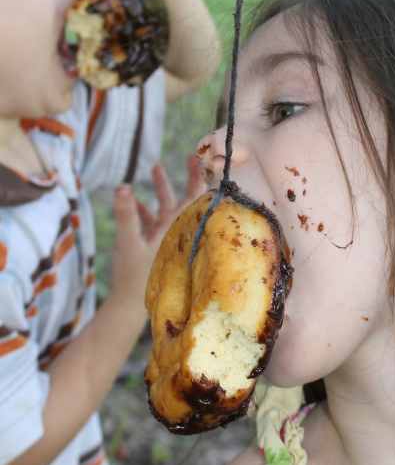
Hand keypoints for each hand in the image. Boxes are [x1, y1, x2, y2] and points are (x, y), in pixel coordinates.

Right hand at [110, 156, 205, 309]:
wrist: (129, 308)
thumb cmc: (134, 276)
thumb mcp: (128, 242)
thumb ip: (126, 214)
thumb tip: (122, 186)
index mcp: (178, 229)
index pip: (195, 198)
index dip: (199, 177)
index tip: (201, 158)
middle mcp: (175, 232)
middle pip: (186, 199)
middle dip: (187, 177)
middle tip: (190, 156)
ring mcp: (164, 239)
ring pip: (167, 208)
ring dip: (161, 188)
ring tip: (155, 167)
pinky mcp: (152, 247)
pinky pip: (152, 222)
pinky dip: (144, 209)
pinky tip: (133, 200)